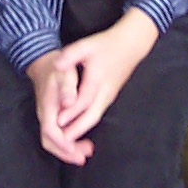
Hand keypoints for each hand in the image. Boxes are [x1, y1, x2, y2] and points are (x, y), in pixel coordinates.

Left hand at [26, 9, 160, 163]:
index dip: (69, 113)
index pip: (82, 102)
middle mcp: (105, 93)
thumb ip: (70, 56)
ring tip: (65, 142)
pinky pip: (96, 114)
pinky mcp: (109, 97)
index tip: (56, 123)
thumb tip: (55, 65)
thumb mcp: (86, 45)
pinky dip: (86, 123)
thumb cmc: (107, 44)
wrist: (132, 44)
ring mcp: (109, 96)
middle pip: (91, 116)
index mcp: (98, 80)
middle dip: (76, 131)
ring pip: (94, 117)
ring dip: (81, 130)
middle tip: (61, 143)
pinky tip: (75, 128)